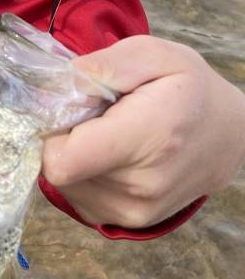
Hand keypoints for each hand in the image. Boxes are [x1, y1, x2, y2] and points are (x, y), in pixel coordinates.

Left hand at [42, 36, 244, 227]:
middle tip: (98, 120)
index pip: (61, 162)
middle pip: (60, 171)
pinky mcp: (126, 223)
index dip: (51, 134)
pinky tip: (113, 158)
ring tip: (111, 138)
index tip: (69, 112)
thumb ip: (103, 65)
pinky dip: (86, 177)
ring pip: (66, 187)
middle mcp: (140, 187)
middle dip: (67, 141)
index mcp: (147, 139)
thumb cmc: (190, 90)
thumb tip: (57, 87)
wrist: (228, 136)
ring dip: (77, 160)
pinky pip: (79, 199)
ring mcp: (133, 212)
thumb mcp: (155, 55)